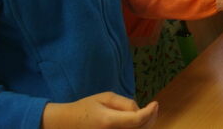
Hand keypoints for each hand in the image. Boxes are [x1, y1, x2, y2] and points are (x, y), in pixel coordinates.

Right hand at [42, 92, 157, 128]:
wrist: (68, 124)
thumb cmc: (86, 108)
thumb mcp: (105, 98)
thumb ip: (124, 103)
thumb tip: (139, 110)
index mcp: (109, 121)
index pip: (136, 120)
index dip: (149, 112)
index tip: (155, 103)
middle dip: (151, 118)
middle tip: (154, 107)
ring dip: (146, 125)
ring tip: (149, 114)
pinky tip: (140, 122)